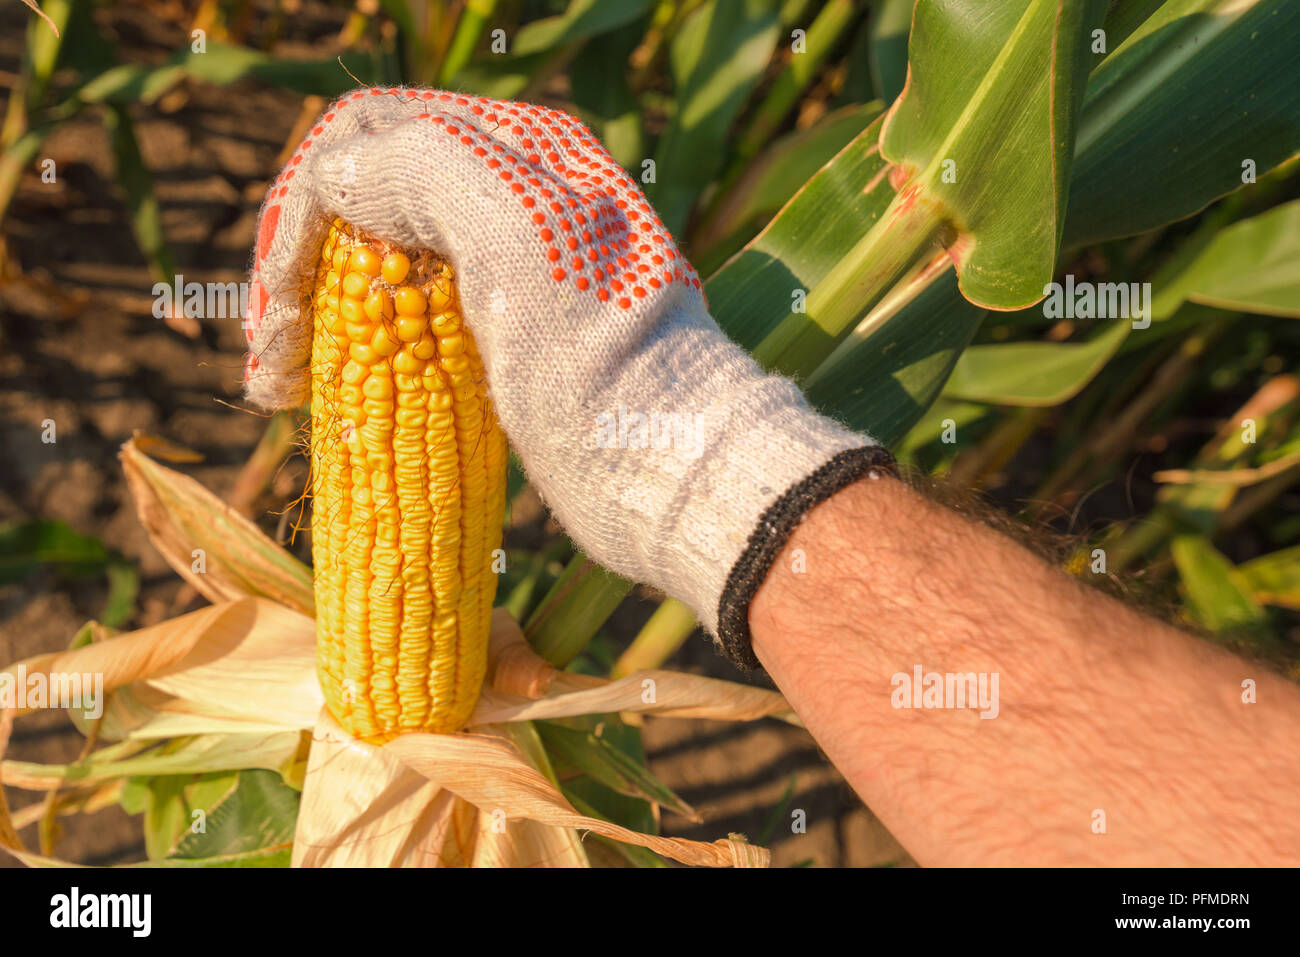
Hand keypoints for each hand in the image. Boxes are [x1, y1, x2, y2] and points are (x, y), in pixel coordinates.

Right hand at [245, 87, 888, 664]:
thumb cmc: (604, 366)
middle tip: (271, 357)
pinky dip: (348, 343)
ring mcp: (505, 266)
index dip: (306, 204)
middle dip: (299, 266)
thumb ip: (427, 169)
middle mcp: (511, 194)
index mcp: (520, 150)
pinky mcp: (500, 334)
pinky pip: (399, 312)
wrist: (673, 473)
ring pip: (371, 257)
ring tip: (278, 386)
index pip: (370, 136)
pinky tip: (317, 390)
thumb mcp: (518, 240)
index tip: (279, 297)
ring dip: (310, 310)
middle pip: (362, 198)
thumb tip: (336, 171)